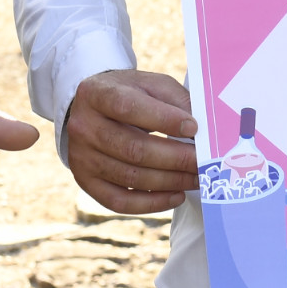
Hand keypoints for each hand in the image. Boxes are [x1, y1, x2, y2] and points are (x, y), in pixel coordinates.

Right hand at [66, 70, 196, 214]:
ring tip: (197, 178)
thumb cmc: (129, 95)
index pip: (128, 107)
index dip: (163, 119)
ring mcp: (82, 157)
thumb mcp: (150, 85)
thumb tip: (203, 129)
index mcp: (97, 94)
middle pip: (133, 149)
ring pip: (130, 177)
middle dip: (176, 158)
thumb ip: (175, 100)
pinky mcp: (86, 182)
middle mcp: (83, 126)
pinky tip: (176, 195)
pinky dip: (152, 203)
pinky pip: (120, 201)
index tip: (194, 128)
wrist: (91, 110)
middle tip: (204, 162)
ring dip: (170, 181)